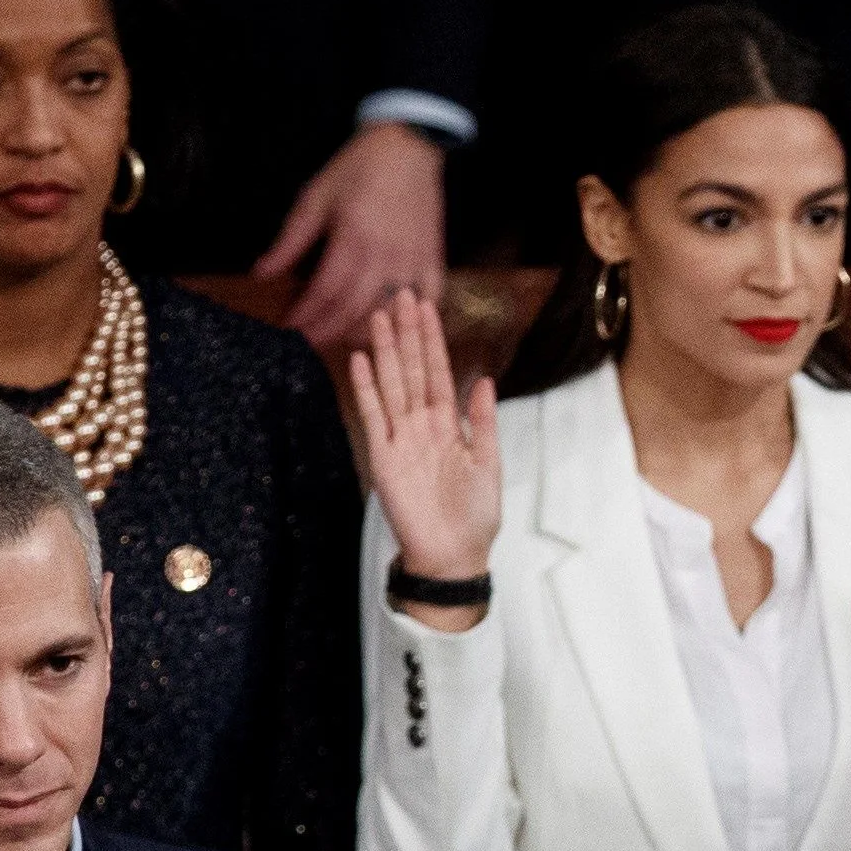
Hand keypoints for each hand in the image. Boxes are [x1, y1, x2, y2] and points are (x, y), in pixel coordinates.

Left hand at [255, 122, 448, 352]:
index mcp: (353, 240)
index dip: (305, 317)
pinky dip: (411, 317)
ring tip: (339, 338)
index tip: (288, 329)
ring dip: (363, 331)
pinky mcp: (432, 259)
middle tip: (307, 343)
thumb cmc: (359, 169)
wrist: (407, 146)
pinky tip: (393, 325)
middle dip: (326, 332)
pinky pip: (428, 301)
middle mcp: (385, 258)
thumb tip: (262, 273)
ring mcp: (412, 262)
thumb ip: (290, 241)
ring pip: (389, 313)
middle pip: (353, 312)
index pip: (325, 293)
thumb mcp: (316, 199)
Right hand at [347, 286, 501, 589]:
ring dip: (385, 351)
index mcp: (449, 425)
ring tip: (379, 316)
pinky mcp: (382, 458)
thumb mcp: (489, 464)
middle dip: (407, 333)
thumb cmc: (474, 517)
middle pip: (412, 369)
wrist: (452, 556)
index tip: (426, 306)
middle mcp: (422, 426)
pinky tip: (361, 360)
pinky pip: (372, 416)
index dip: (432, 340)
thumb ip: (484, 421)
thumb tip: (486, 379)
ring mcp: (400, 439)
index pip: (439, 372)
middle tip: (399, 294)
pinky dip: (367, 389)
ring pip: (392, 385)